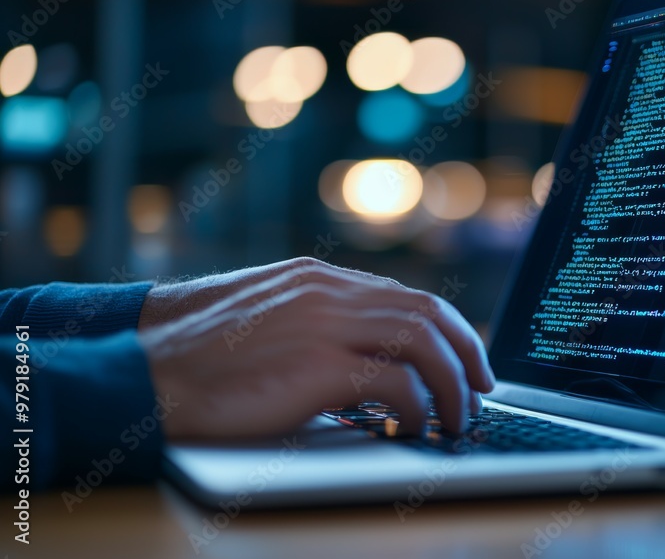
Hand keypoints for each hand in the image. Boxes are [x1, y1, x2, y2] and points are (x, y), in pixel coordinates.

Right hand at [137, 258, 494, 438]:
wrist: (142, 366)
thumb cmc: (196, 351)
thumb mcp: (266, 316)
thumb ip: (316, 321)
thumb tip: (363, 352)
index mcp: (318, 278)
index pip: (406, 296)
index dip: (447, 328)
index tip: (464, 359)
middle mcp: (328, 292)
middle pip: (428, 312)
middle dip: (467, 352)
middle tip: (481, 388)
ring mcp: (324, 324)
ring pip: (424, 342)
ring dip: (453, 384)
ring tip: (457, 417)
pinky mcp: (317, 366)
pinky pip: (398, 382)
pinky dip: (420, 406)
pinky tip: (416, 426)